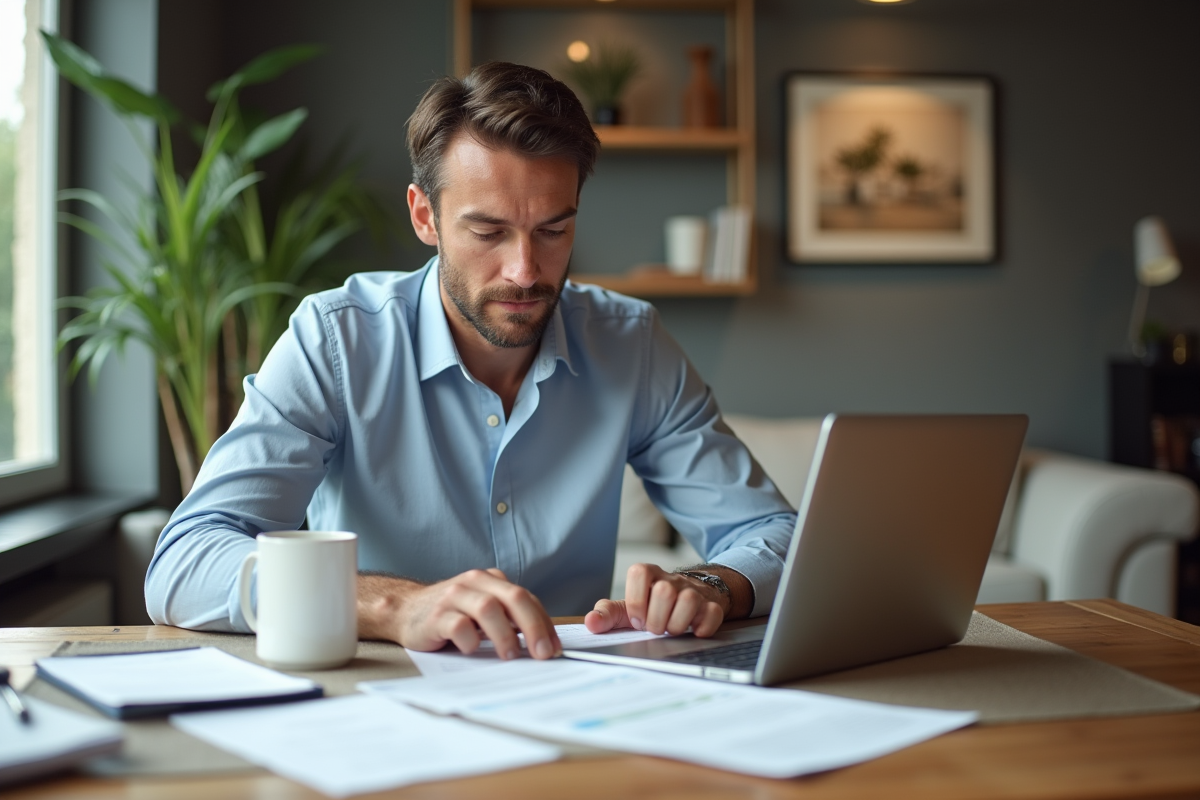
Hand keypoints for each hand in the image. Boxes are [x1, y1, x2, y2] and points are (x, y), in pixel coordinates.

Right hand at [357, 568, 560, 659]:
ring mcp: (454, 596)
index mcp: (491, 580)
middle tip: (542, 654)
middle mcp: (474, 582)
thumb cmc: (451, 615)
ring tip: (511, 655)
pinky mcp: (436, 615)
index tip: (554, 648)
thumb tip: (542, 644)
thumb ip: (507, 618)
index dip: (544, 623)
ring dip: (505, 635)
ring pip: (488, 609)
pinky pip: (459, 626)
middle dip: (533, 627)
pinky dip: (470, 641)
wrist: (405, 611)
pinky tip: (472, 650)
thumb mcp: (482, 610)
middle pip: (513, 598)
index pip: (526, 598)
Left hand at [584, 563, 727, 637]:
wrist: (689, 597)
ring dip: (677, 625)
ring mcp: (694, 591)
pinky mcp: (712, 605)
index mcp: (649, 575)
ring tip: (671, 630)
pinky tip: (693, 632)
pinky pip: (712, 613)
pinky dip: (702, 627)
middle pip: (664, 591)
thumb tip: (591, 623)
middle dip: (657, 620)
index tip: (637, 621)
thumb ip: (608, 614)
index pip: (639, 572)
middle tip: (655, 628)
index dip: (636, 601)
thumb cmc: (653, 605)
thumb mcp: (628, 607)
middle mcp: (671, 580)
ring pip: (689, 600)